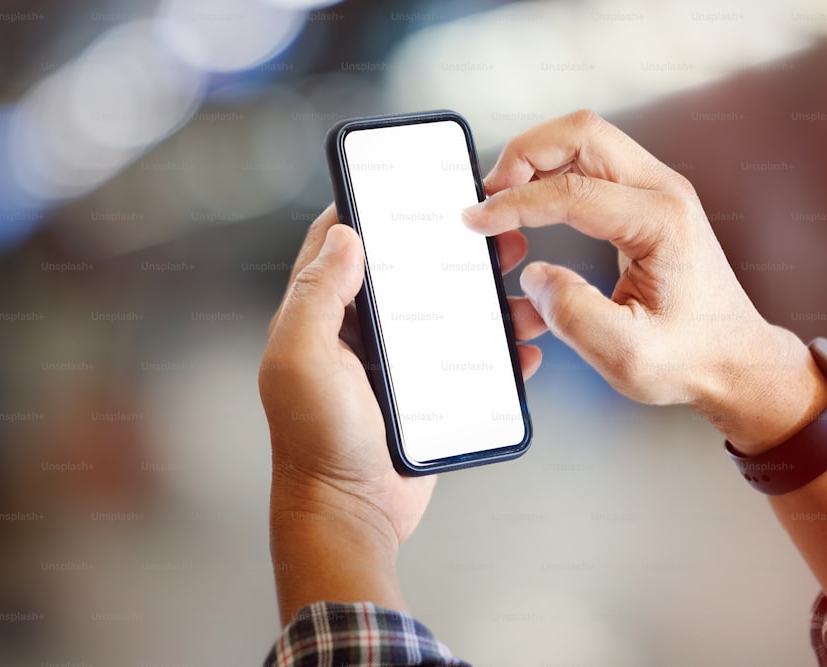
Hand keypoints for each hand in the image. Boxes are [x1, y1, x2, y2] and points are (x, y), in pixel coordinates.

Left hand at [259, 205, 541, 622]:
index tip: (410, 186)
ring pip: (446, 315)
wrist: (351, 511)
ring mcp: (394, 364)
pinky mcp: (425, 394)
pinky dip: (495, 351)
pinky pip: (466, 361)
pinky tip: (522, 345)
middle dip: (450, 251)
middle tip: (492, 232)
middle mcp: (356, 334)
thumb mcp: (303, 358)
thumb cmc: (317, 440)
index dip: (369, 211)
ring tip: (522, 286)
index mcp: (321, 317)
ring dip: (484, 298)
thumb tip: (342, 234)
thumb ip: (318, 294)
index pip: (338, 246)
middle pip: (407, 275)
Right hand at [462, 110, 826, 452]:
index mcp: (661, 222)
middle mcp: (663, 194)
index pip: (571, 190)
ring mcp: (656, 193)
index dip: (514, 203)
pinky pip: (590, 166)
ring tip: (505, 201)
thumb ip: (572, 314)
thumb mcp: (627, 353)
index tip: (479, 220)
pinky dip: (551, 177)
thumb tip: (536, 277)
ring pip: (583, 141)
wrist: (734, 362)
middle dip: (524, 155)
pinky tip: (532, 209)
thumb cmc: (693, 357)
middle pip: (581, 133)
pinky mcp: (645, 204)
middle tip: (490, 193)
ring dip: (536, 161)